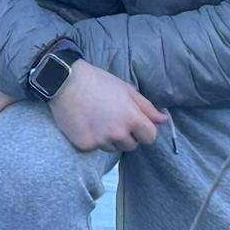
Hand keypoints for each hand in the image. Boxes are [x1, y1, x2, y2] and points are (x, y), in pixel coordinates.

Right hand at [48, 60, 168, 153]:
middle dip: (127, 135)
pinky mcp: (85, 145)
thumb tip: (163, 120)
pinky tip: (86, 124)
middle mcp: (118, 133)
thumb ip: (146, 107)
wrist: (65, 81)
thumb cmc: (99, 82)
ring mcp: (101, 141)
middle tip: (113, 118)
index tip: (135, 123)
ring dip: (109, 139)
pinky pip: (95, 148)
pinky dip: (92, 139)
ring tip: (98, 120)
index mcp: (132, 119)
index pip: (150, 137)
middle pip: (132, 145)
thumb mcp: (126, 90)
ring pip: (113, 148)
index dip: (144, 130)